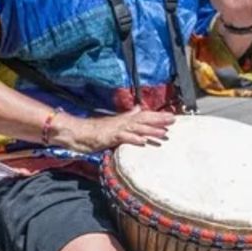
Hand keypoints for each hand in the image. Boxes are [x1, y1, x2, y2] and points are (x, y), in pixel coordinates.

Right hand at [56, 106, 174, 152]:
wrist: (77, 133)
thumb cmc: (95, 131)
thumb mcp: (114, 124)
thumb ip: (127, 117)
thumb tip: (139, 109)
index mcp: (124, 120)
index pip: (144, 116)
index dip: (157, 117)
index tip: (172, 117)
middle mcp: (122, 122)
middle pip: (143, 120)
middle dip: (159, 120)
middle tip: (174, 120)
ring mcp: (116, 129)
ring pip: (136, 128)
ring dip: (150, 130)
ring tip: (163, 132)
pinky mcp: (109, 137)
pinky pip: (123, 138)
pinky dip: (133, 139)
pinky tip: (142, 141)